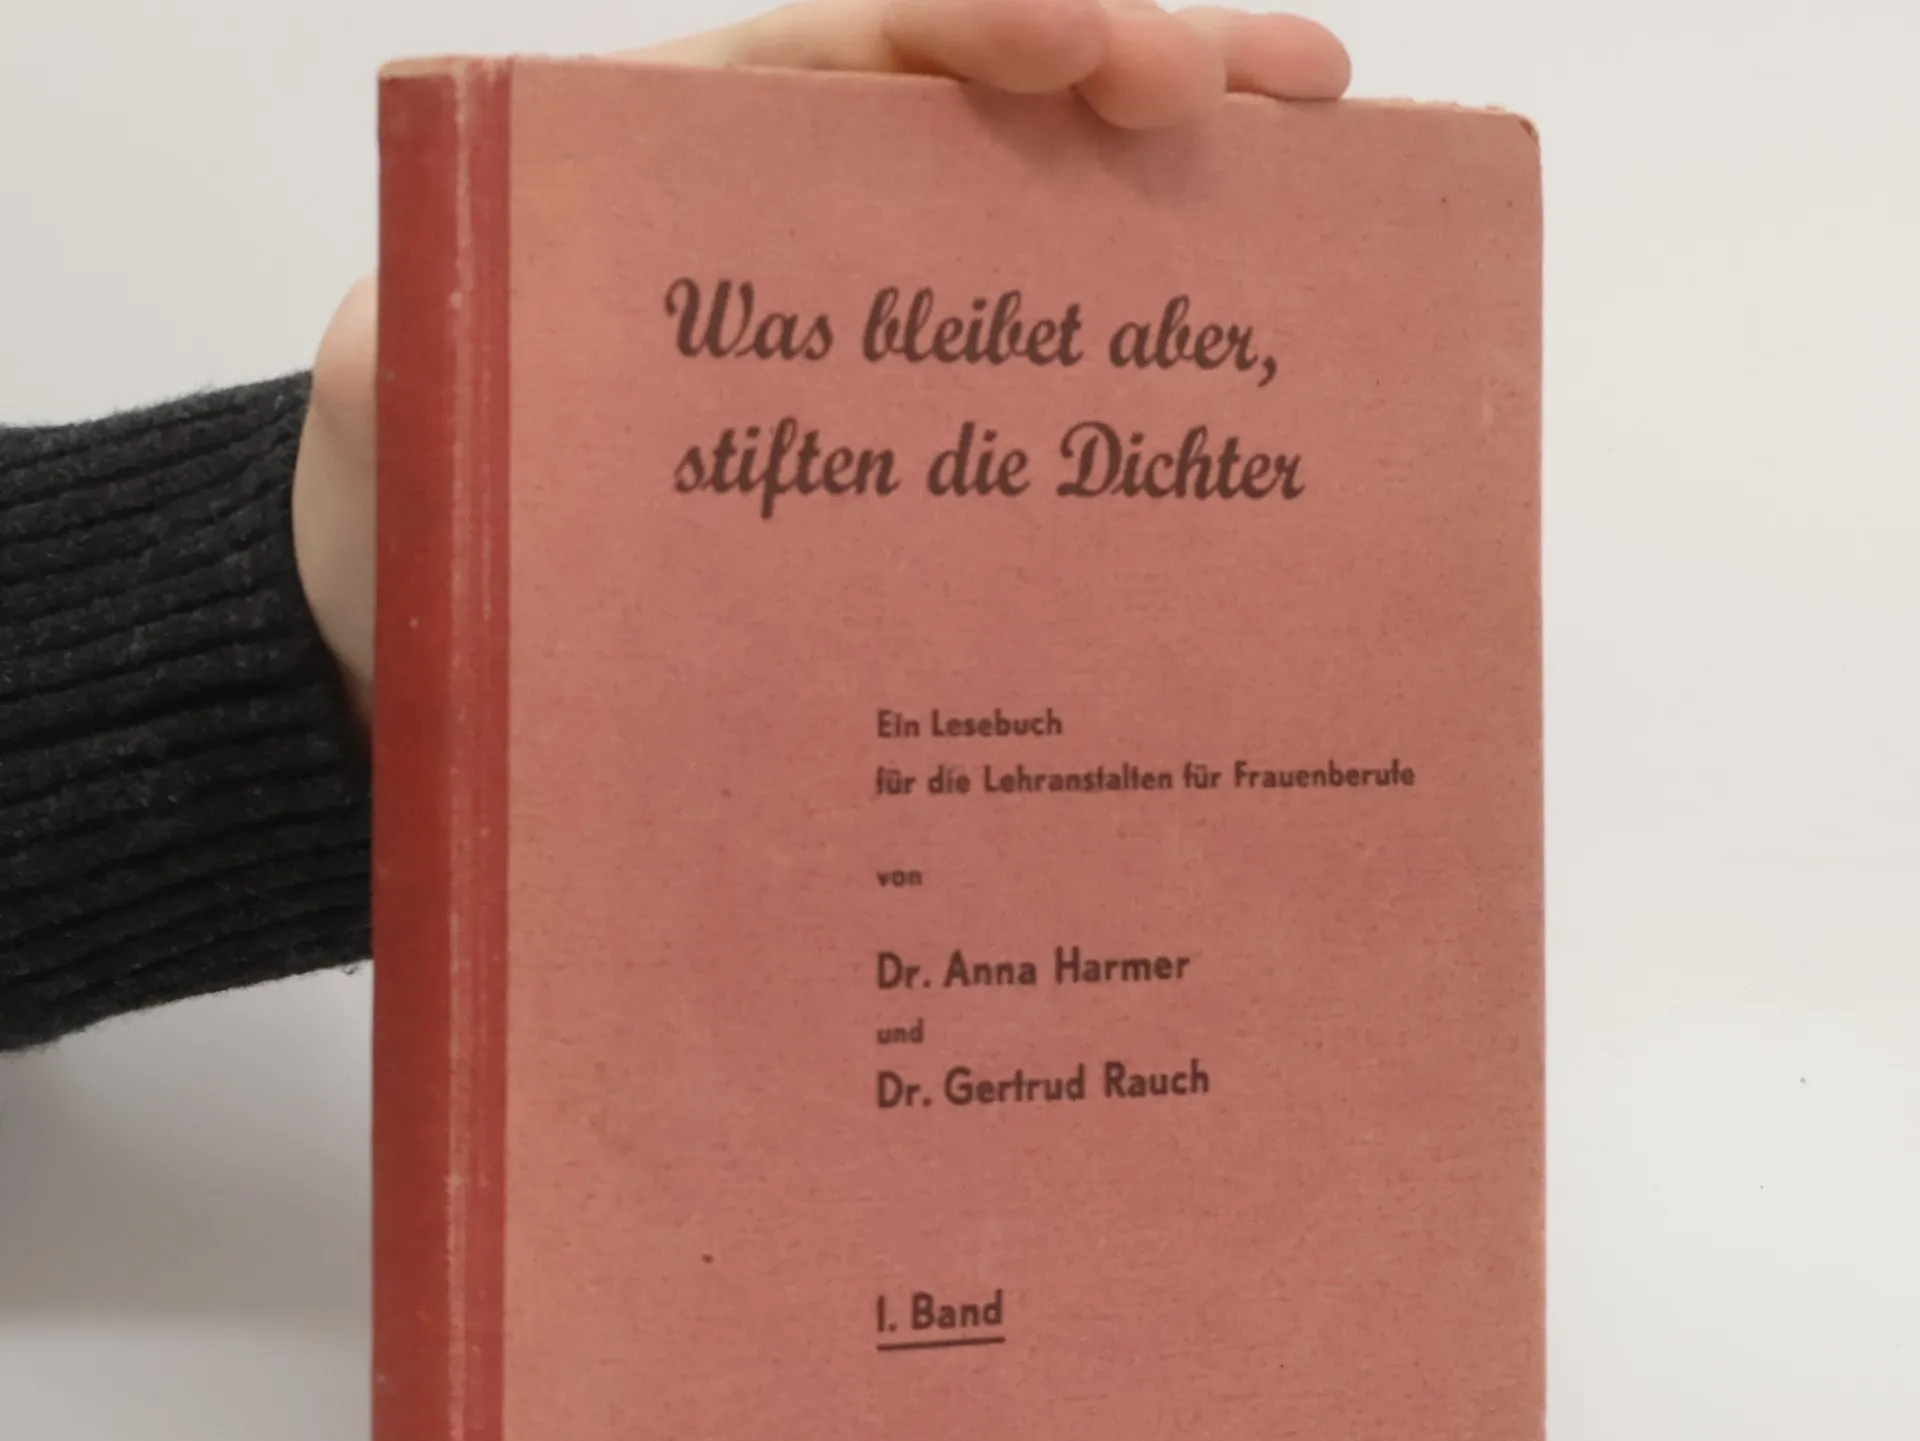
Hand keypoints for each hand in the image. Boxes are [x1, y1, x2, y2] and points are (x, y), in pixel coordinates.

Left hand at [292, 0, 1350, 713]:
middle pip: (983, 120)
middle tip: (1291, 96)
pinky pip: (1012, 406)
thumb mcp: (397, 405)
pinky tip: (1223, 381)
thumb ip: (422, 344)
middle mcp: (790, 241)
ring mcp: (854, 359)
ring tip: (1319, 176)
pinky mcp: (887, 471)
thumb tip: (469, 337)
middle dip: (1139, 81)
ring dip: (1171, 205)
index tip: (1096, 55)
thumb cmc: (413, 507)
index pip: (848, 52)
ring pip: (1026, 245)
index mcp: (679, 176)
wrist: (430, 628)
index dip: (985, 27)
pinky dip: (1114, 375)